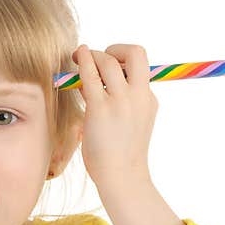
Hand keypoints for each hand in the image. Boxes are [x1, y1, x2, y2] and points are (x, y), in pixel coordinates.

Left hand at [71, 43, 157, 185]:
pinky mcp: (100, 108)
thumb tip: (91, 82)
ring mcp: (121, 101)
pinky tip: (77, 57)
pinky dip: (83, 61)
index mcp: (148, 99)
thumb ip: (117, 101)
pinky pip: (90, 76)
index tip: (110, 65)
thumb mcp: (128, 122)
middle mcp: (139, 95)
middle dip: (115, 48)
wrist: (121, 176)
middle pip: (135, 53)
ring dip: (93, 55)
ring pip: (108, 61)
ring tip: (80, 59)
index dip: (124, 59)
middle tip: (97, 57)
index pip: (140, 66)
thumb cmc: (119, 154)